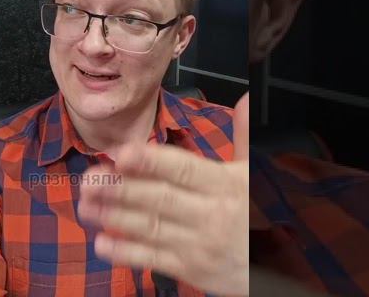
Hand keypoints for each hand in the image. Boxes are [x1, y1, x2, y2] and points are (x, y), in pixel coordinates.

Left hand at [78, 93, 248, 295]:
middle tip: (89, 179)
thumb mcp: (257, 175)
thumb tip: (243, 98)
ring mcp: (197, 245)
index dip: (150, 161)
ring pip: (150, 227)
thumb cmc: (261, 214)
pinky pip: (153, 259)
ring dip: (114, 216)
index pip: (182, 169)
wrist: (282, 268)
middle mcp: (209, 214)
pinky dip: (126, 253)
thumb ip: (244, 138)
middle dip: (121, 188)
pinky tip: (102, 243)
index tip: (121, 153)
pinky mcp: (190, 270)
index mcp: (224, 185)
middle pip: (158, 198)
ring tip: (85, 205)